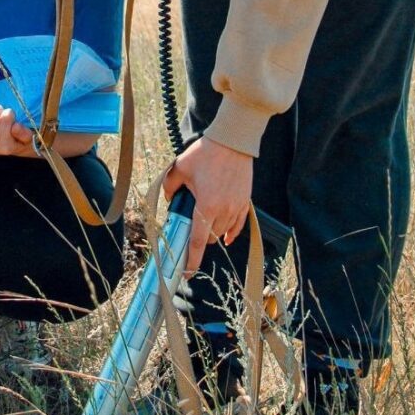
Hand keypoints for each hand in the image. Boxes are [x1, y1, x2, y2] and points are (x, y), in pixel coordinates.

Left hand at [162, 137, 253, 275]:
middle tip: (190, 228)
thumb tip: (169, 199)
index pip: (198, 241)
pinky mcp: (245, 202)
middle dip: (199, 238)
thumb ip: (170, 186)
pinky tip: (226, 236)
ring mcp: (236, 207)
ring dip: (212, 232)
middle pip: (210, 238)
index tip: (186, 273)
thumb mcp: (180, 168)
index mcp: (206, 206)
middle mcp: (223, 211)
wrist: (232, 142)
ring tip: (204, 220)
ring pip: (223, 232)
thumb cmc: (206, 154)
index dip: (191, 260)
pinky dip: (230, 232)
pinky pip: (238, 225)